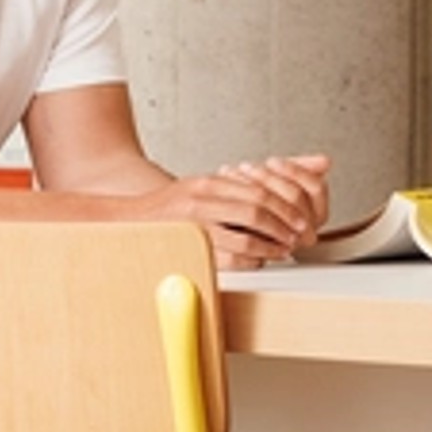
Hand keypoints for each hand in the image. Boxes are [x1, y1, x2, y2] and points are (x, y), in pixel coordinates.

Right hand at [138, 153, 333, 267]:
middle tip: (296, 234)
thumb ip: (241, 186)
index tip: (299, 217)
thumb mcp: (205, 186)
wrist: (132, 222)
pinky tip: (258, 259)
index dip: (284, 206)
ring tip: (282, 249)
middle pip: (255, 211)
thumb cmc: (173, 208)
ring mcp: (193, 225)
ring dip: (269, 246)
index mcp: (209, 183)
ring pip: (244, 237)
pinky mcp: (189, 247)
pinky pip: (227, 258)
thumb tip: (292, 171)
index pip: (257, 190)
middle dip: (282, 225)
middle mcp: (201, 200)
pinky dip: (248, 260)